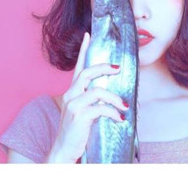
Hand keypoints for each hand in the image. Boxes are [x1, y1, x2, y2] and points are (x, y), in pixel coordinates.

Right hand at [45, 32, 128, 162]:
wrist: (63, 151)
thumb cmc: (76, 131)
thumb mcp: (82, 112)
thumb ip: (92, 100)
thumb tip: (110, 94)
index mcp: (72, 92)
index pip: (78, 67)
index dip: (83, 50)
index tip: (88, 35)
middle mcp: (70, 95)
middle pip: (87, 73)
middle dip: (104, 68)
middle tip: (118, 68)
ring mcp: (73, 105)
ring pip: (97, 91)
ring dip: (115, 98)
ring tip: (125, 106)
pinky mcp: (79, 117)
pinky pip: (100, 109)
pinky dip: (113, 113)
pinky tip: (119, 119)